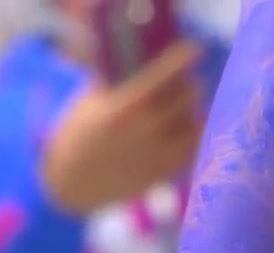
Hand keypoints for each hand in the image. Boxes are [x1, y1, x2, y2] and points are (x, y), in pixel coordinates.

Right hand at [42, 41, 204, 214]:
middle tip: (184, 80)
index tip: (194, 49)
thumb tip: (136, 57)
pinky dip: (192, 135)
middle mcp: (148, 128)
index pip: (164, 75)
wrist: (76, 183)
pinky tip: (181, 129)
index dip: (182, 59)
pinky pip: (194, 146)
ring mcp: (161, 152)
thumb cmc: (78, 136)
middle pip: (189, 96)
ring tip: (181, 107)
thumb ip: (114, 80)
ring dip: (192, 110)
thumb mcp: (89, 102)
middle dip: (188, 83)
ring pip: (197, 122)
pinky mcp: (168, 171)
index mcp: (126, 106)